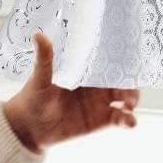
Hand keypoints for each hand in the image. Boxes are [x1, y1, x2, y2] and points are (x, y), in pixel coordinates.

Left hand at [2, 33, 138, 152]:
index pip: (108, 61)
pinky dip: (129, 120)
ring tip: (130, 105)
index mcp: (85, 69)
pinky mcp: (102, 120)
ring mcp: (101, 102)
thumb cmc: (33, 98)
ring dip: (133, 100)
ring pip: (126, 98)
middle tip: (130, 89)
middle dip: (131, 83)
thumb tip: (39, 35)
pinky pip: (121, 119)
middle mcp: (97, 84)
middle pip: (122, 79)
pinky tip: (130, 122)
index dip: (121, 60)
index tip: (131, 59)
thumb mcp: (39, 78)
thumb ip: (44, 59)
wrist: (30, 127)